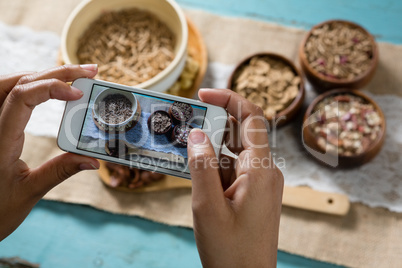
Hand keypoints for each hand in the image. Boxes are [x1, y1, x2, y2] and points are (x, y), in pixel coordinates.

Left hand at [0, 65, 100, 240]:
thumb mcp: (30, 192)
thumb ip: (60, 171)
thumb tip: (92, 160)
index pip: (22, 97)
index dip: (52, 87)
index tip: (79, 93)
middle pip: (18, 82)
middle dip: (56, 72)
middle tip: (89, 71)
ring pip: (10, 83)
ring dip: (42, 75)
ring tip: (74, 77)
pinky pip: (8, 95)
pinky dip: (32, 86)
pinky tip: (50, 89)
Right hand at [188, 88, 283, 266]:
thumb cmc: (231, 252)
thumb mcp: (208, 208)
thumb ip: (202, 167)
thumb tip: (197, 134)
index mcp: (261, 170)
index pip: (251, 118)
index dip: (229, 99)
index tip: (202, 94)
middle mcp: (266, 171)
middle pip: (241, 132)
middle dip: (213, 124)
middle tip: (183, 124)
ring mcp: (261, 183)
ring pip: (235, 153)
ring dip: (210, 148)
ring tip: (182, 148)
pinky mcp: (254, 194)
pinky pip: (233, 170)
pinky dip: (214, 166)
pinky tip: (194, 170)